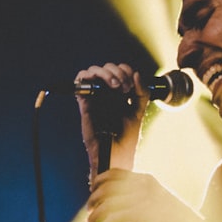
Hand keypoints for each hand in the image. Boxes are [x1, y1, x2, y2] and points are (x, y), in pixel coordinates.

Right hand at [75, 63, 149, 180]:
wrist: (116, 154)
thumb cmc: (127, 137)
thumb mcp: (139, 111)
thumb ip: (141, 93)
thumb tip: (137, 74)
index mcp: (120, 94)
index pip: (120, 71)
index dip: (126, 70)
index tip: (132, 83)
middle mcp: (107, 93)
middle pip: (108, 67)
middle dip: (119, 72)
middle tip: (125, 88)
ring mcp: (96, 96)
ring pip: (94, 71)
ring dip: (106, 73)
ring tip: (115, 86)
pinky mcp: (85, 102)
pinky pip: (80, 81)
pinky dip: (87, 76)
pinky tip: (101, 86)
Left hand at [86, 169, 204, 221]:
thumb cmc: (174, 219)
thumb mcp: (156, 200)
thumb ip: (140, 195)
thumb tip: (117, 199)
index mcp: (146, 179)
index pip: (115, 173)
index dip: (100, 181)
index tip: (92, 191)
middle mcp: (144, 185)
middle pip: (108, 187)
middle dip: (94, 198)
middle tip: (89, 210)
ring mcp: (144, 198)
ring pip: (109, 203)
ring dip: (96, 213)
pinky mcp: (144, 213)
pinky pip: (116, 217)